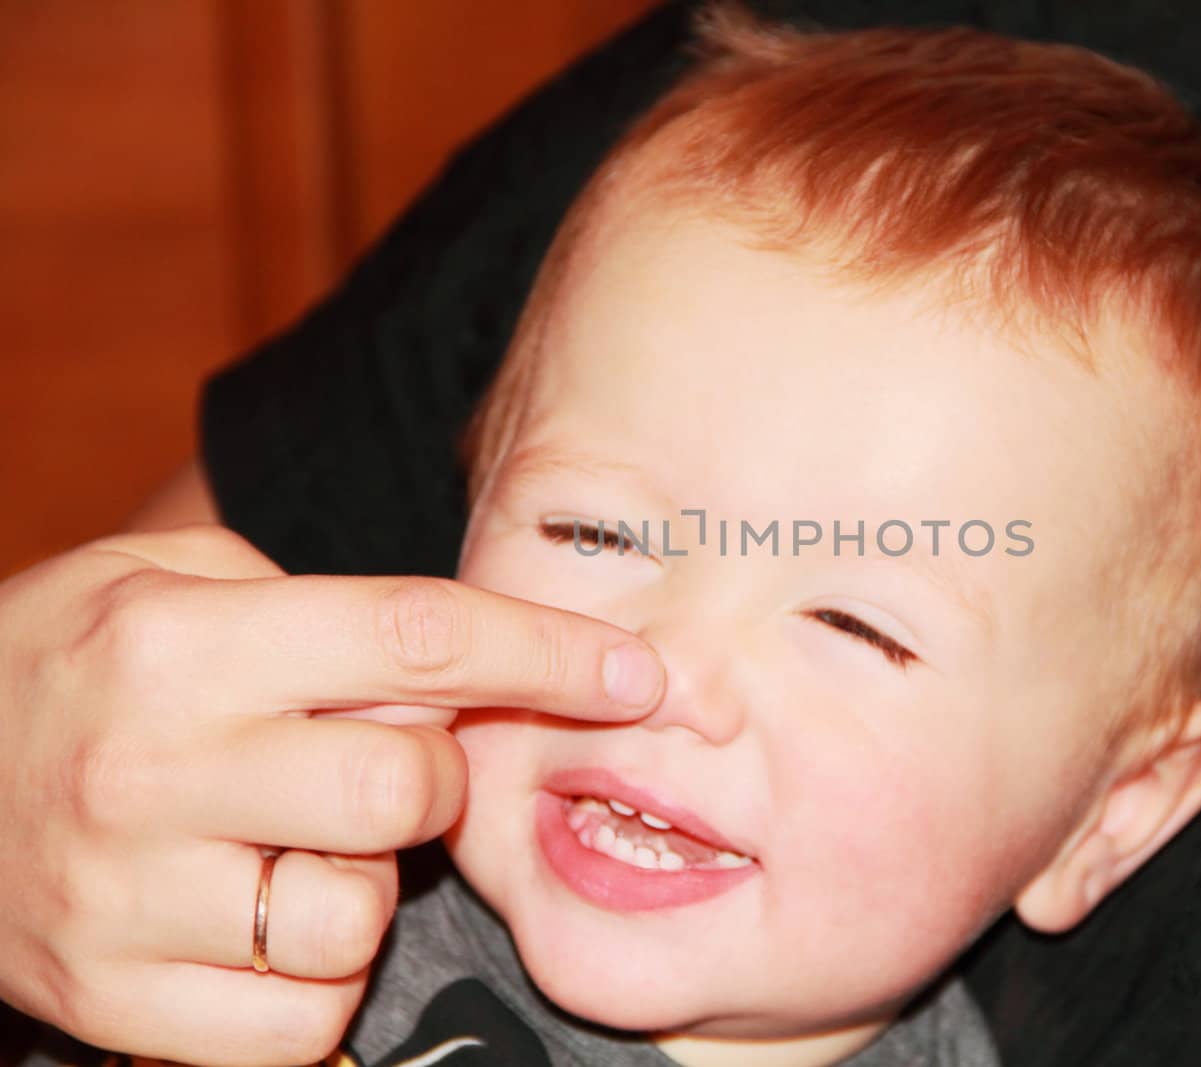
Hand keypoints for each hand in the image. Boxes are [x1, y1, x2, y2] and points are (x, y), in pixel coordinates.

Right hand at [0, 525, 662, 1064]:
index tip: (635, 673)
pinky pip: (302, 1021)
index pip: (418, 638)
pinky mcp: (117, 1002)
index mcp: (181, 644)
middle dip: (432, 778)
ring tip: (287, 845)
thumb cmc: (68, 669)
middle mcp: (153, 769)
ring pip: (360, 916)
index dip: (549, 653)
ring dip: (364, 883)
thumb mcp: (167, 585)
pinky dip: (315, 980)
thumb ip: (315, 609)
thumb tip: (465, 666)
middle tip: (379, 764)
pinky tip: (261, 920)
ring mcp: (128, 899)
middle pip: (407, 789)